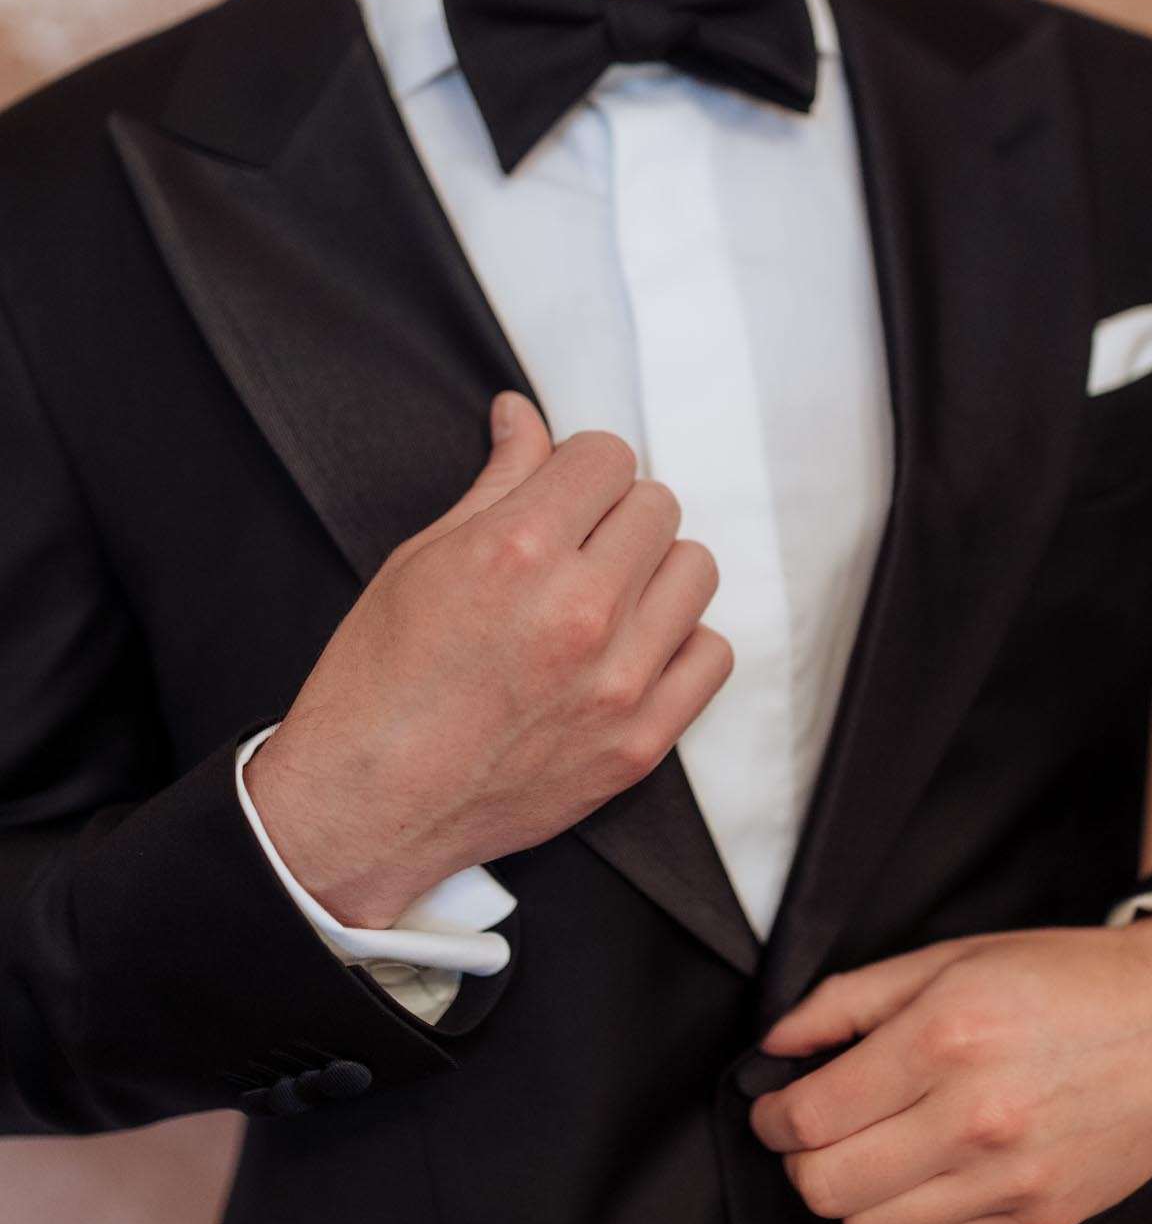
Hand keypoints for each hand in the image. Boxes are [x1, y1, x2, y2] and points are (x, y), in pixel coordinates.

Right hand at [245, 392, 732, 926]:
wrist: (367, 807)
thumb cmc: (376, 682)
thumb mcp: (420, 560)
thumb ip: (494, 483)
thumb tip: (522, 416)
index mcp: (516, 550)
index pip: (608, 457)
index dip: (581, 467)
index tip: (564, 493)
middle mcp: (578, 610)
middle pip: (658, 506)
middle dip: (617, 514)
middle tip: (577, 548)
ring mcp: (617, 681)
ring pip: (695, 571)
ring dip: (655, 572)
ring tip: (608, 598)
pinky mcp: (640, 742)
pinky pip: (712, 655)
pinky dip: (680, 644)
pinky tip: (633, 651)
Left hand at [747, 914, 1151, 1223]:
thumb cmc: (1063, 980)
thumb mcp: (950, 958)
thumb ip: (850, 1000)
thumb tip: (777, 1044)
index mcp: (944, 1038)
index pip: (810, 1115)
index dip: (771, 1115)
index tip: (773, 1105)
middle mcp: (976, 1117)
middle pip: (828, 1187)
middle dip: (799, 1162)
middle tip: (810, 1133)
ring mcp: (1013, 1178)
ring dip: (850, 1196)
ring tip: (868, 1152)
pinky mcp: (1042, 1217)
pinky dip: (909, 1217)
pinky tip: (924, 1171)